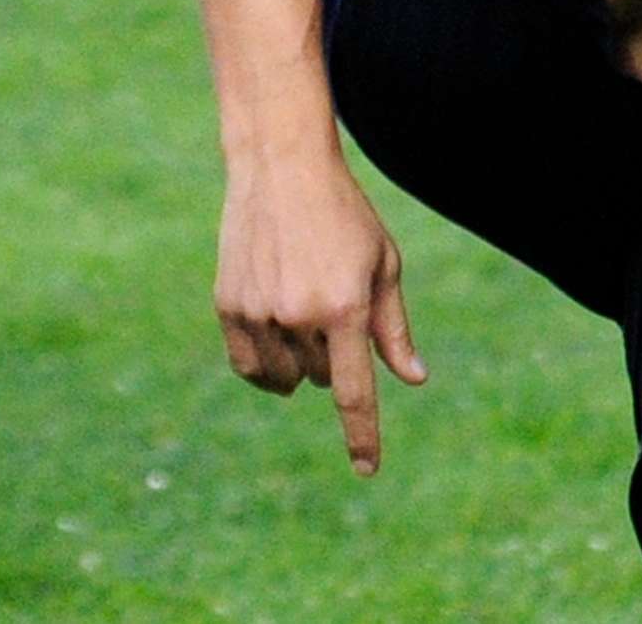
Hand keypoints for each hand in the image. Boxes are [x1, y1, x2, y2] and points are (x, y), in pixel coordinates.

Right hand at [214, 147, 427, 474]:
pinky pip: (249, 366)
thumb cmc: (346, 217)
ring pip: (285, 378)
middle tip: (335, 308)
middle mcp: (298, 316)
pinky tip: (278, 336)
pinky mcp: (228, 307)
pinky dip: (267, 366)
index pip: (354, 391)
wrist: (282, 171)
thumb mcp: (384, 265)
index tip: (367, 469)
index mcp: (345, 307)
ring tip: (306, 310)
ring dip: (300, 363)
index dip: (361, 434)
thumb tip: (413, 379)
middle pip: (320, 378)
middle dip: (335, 359)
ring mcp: (258, 313)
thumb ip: (394, 328)